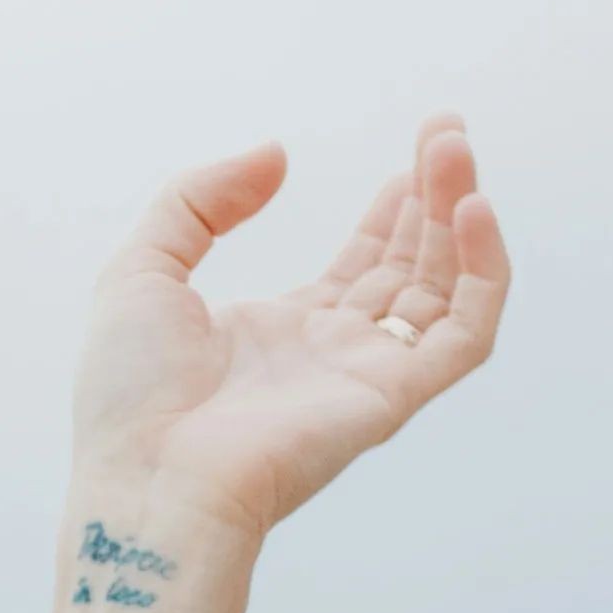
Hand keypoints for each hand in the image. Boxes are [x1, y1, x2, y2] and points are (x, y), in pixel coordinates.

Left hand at [64, 117, 509, 551]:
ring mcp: (365, 378)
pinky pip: (465, 335)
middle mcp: (331, 355)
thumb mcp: (143, 268)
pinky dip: (483, 272)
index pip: (363, 265)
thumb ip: (200, 201)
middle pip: (410, 268)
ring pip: (443, 290)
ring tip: (455, 149)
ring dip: (459, 218)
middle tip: (448, 129)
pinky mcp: (391, 399)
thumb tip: (276, 156)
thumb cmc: (128, 399)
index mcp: (280, 333)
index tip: (418, 153)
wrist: (145, 483)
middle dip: (434, 197)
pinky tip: (474, 210)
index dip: (393, 210)